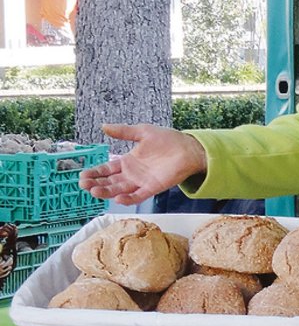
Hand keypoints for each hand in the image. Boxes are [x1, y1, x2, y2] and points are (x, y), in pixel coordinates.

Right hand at [79, 123, 208, 205]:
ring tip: (94, 191)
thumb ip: (124, 132)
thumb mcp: (142, 132)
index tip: (82, 175)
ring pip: (120, 190)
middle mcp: (132, 174)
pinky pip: (138, 195)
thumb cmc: (168, 139)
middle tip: (83, 184)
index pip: (105, 169)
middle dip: (96, 184)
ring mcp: (141, 182)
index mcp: (127, 161)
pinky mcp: (153, 187)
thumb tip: (104, 126)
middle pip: (109, 182)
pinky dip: (128, 198)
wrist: (188, 148)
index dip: (94, 173)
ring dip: (107, 192)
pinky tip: (118, 198)